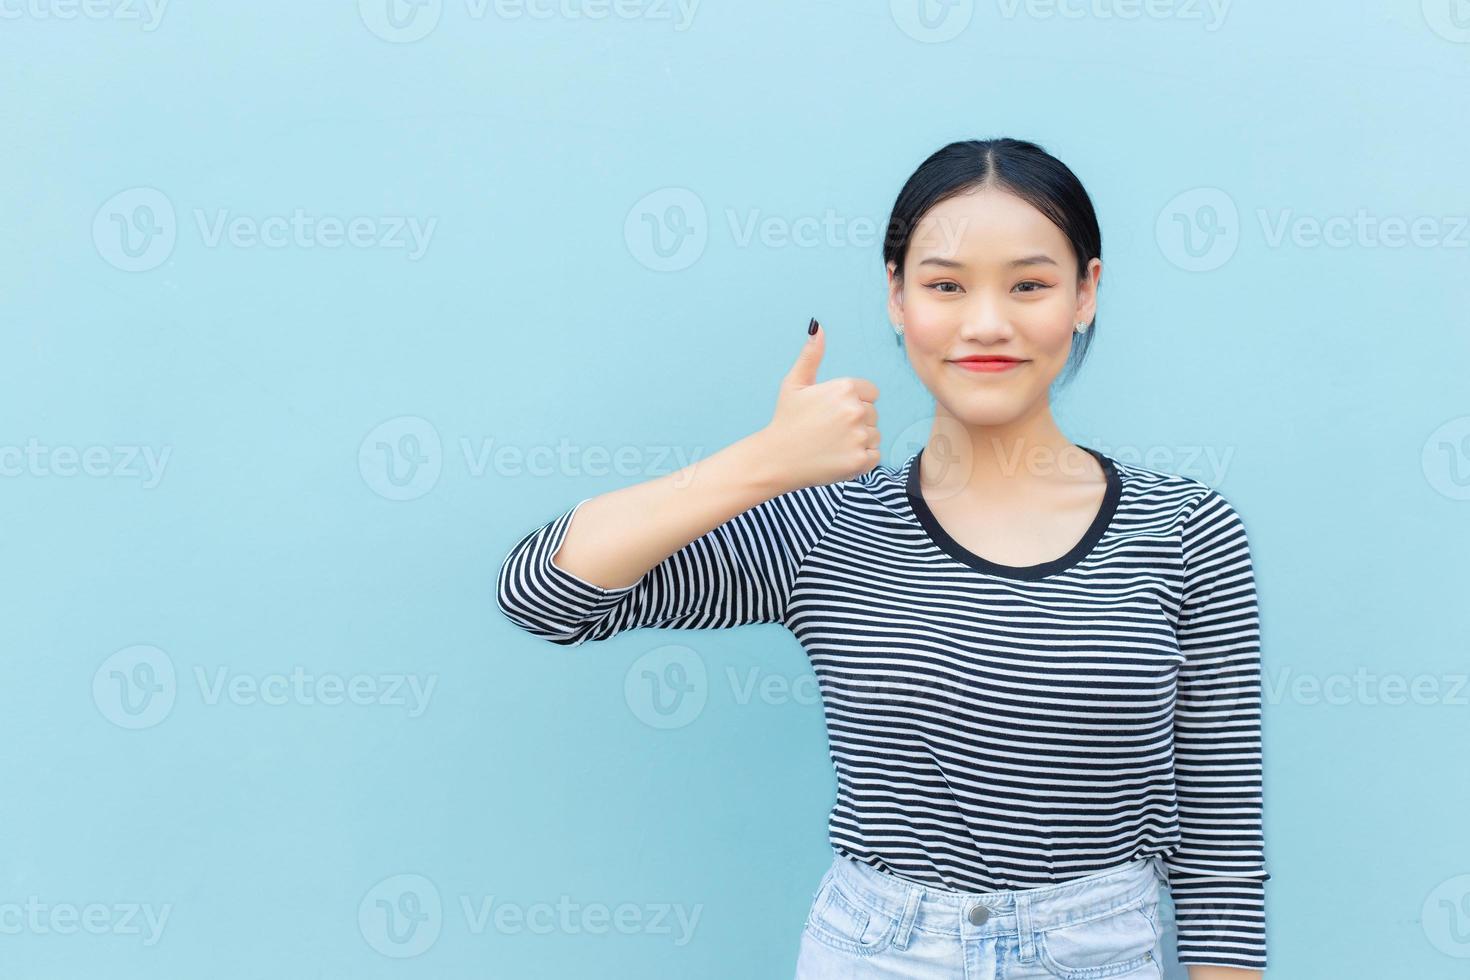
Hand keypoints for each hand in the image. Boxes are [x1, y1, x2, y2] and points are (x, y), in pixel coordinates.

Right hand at [755, 320, 880, 493]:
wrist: (776, 459)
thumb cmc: (786, 420)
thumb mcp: (795, 384)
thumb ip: (811, 355)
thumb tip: (817, 326)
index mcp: (843, 388)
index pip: (870, 393)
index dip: (853, 402)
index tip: (832, 413)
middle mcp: (855, 409)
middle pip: (873, 414)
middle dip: (856, 422)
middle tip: (828, 430)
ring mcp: (859, 436)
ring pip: (874, 435)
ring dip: (859, 441)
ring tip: (832, 444)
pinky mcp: (860, 459)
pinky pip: (874, 455)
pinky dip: (860, 459)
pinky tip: (838, 457)